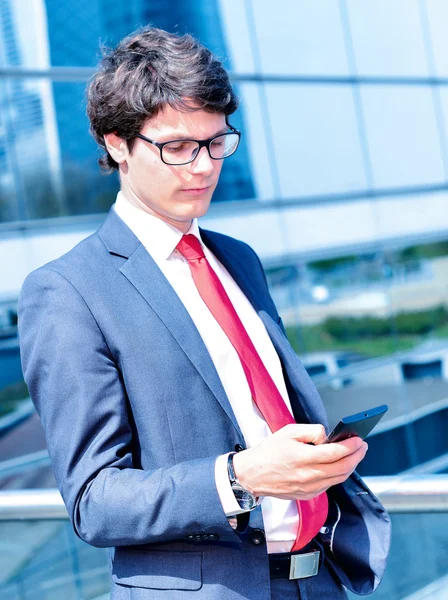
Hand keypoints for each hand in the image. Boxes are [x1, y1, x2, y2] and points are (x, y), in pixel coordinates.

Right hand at [232, 424, 366, 500]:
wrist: (253, 474)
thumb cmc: (270, 451)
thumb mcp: (288, 431)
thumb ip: (311, 431)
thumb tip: (328, 437)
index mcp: (303, 457)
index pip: (335, 452)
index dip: (350, 446)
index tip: (359, 439)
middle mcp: (308, 475)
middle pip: (342, 467)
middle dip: (357, 456)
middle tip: (363, 446)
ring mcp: (309, 488)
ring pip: (339, 478)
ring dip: (351, 466)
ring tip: (356, 455)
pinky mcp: (308, 495)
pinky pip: (329, 485)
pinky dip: (339, 475)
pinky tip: (341, 465)